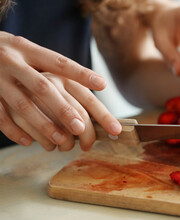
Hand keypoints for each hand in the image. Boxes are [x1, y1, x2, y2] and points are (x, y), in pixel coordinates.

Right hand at [0, 32, 120, 149]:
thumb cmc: (9, 56)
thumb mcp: (28, 53)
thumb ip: (52, 68)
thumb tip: (93, 87)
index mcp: (28, 50)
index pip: (59, 62)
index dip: (81, 73)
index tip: (102, 84)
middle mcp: (13, 62)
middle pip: (43, 88)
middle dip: (63, 109)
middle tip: (81, 128)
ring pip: (22, 105)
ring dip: (43, 125)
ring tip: (61, 141)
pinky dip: (14, 130)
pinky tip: (29, 142)